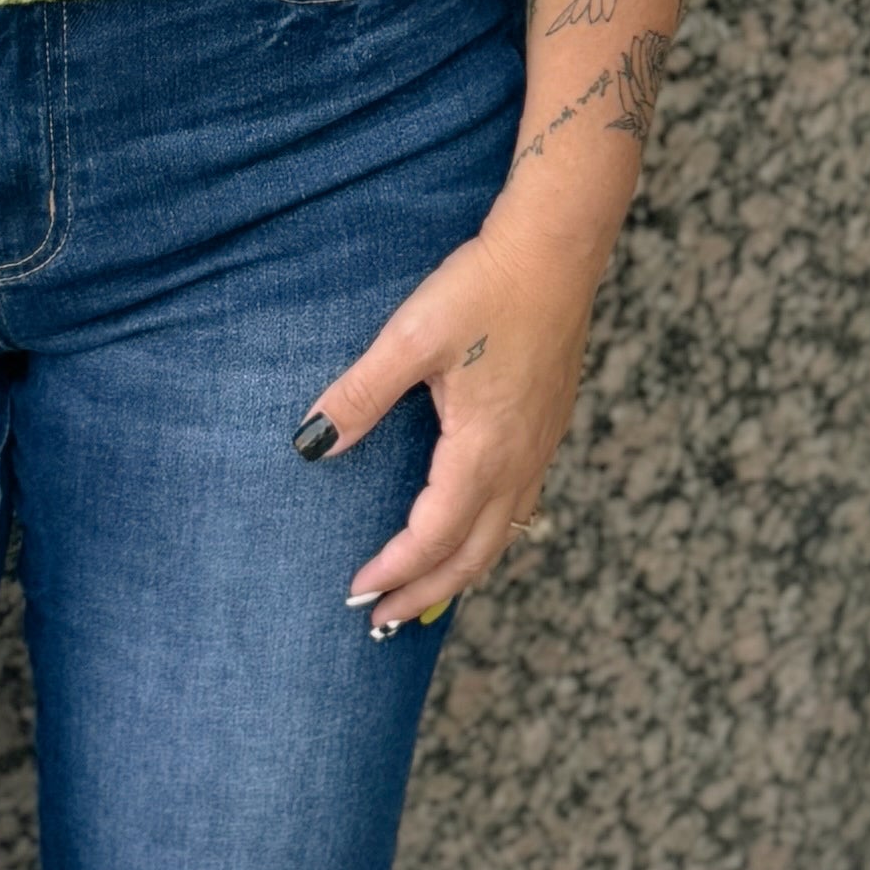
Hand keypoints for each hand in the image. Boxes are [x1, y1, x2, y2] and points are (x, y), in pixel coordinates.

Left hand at [302, 207, 600, 637]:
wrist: (556, 250)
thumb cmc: (484, 288)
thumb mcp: (410, 339)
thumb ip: (360, 395)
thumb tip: (313, 443)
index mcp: (483, 449)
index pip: (434, 536)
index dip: (396, 569)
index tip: (357, 590)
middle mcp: (519, 461)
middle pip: (473, 554)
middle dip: (426, 592)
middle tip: (383, 620)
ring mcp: (540, 448)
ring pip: (502, 536)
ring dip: (459, 572)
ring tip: (423, 596)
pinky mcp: (547, 429)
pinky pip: (518, 507)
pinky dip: (486, 539)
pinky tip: (468, 534)